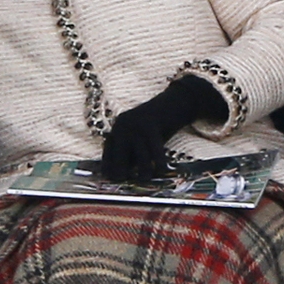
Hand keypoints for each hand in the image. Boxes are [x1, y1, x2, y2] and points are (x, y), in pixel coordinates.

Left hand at [102, 76, 226, 180]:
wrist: (176, 102)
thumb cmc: (160, 124)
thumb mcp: (141, 137)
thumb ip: (133, 151)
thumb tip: (126, 174)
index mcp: (119, 126)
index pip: (109, 148)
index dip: (107, 163)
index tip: (108, 177)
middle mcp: (124, 124)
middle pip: (119, 151)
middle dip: (120, 168)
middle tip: (122, 181)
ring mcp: (137, 124)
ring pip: (139, 154)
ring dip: (143, 169)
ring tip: (144, 180)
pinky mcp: (151, 125)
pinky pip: (154, 149)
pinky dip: (159, 162)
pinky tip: (161, 171)